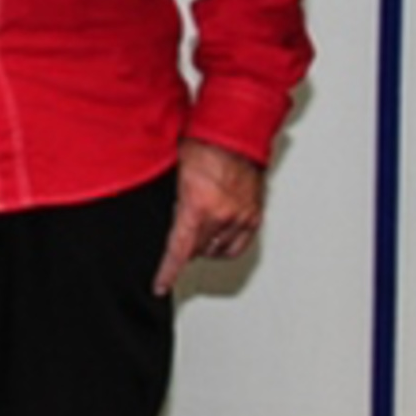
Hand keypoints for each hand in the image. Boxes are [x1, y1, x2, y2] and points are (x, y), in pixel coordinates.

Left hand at [154, 140, 264, 293]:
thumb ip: (174, 202)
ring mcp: (242, 215)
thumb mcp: (176, 173)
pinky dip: (226, 246)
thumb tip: (165, 219)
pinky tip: (217, 239)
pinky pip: (239, 244)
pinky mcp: (255, 214)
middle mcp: (223, 214)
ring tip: (197, 236)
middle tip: (178, 241)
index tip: (160, 284)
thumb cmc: (204, 143)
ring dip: (205, 247)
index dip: (168, 271)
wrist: (234, 130)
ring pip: (219, 249)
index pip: (180, 249)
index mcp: (199, 205)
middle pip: (199, 250)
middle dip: (186, 249)